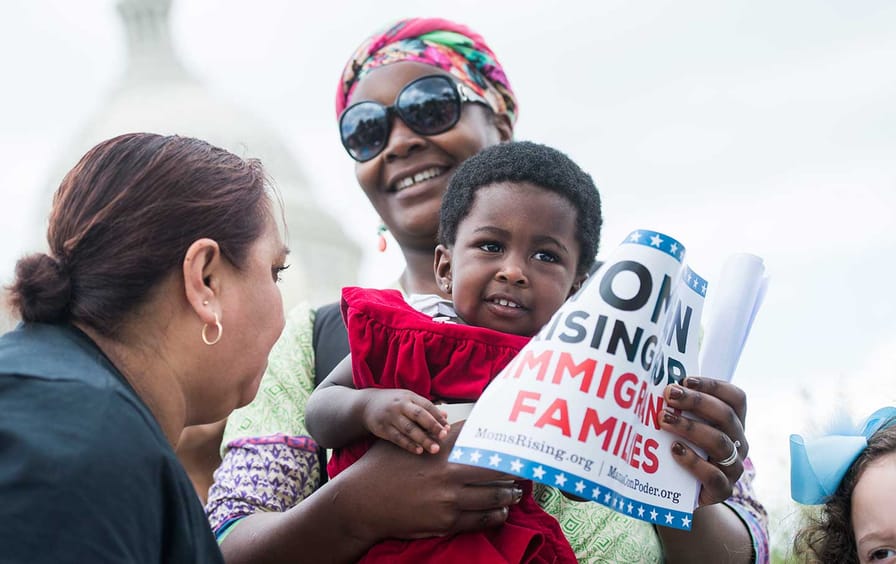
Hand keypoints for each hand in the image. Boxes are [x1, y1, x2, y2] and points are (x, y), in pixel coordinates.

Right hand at [341, 422, 522, 540]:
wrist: (361, 501)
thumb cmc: (380, 468)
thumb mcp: (403, 441)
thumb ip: (429, 434)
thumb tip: (449, 418)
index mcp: (439, 448)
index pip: (479, 439)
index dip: (501, 439)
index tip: (518, 440)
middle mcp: (448, 470)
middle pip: (495, 467)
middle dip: (514, 468)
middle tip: (528, 467)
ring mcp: (449, 498)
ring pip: (493, 495)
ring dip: (510, 493)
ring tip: (518, 491)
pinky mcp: (446, 520)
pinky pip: (481, 519)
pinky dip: (496, 515)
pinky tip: (502, 512)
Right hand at [361, 388, 449, 453]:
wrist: (366, 405)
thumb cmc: (393, 403)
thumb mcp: (408, 399)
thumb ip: (426, 407)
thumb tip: (445, 416)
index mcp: (409, 397)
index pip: (427, 406)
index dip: (438, 417)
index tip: (448, 428)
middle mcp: (400, 405)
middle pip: (419, 415)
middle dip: (433, 426)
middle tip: (443, 436)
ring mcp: (391, 417)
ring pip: (409, 429)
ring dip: (423, 439)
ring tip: (434, 448)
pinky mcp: (383, 429)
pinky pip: (398, 438)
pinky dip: (409, 445)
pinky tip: (418, 450)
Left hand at [659, 377, 747, 505]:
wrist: (680, 492)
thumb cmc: (681, 449)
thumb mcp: (684, 426)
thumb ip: (678, 407)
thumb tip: (652, 383)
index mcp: (734, 423)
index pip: (735, 398)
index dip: (713, 386)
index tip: (685, 380)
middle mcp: (738, 443)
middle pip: (726, 416)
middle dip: (696, 402)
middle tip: (669, 394)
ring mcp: (733, 467)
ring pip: (720, 443)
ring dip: (690, 427)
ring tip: (664, 419)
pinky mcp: (722, 490)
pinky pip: (713, 476)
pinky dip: (693, 461)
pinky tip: (674, 450)